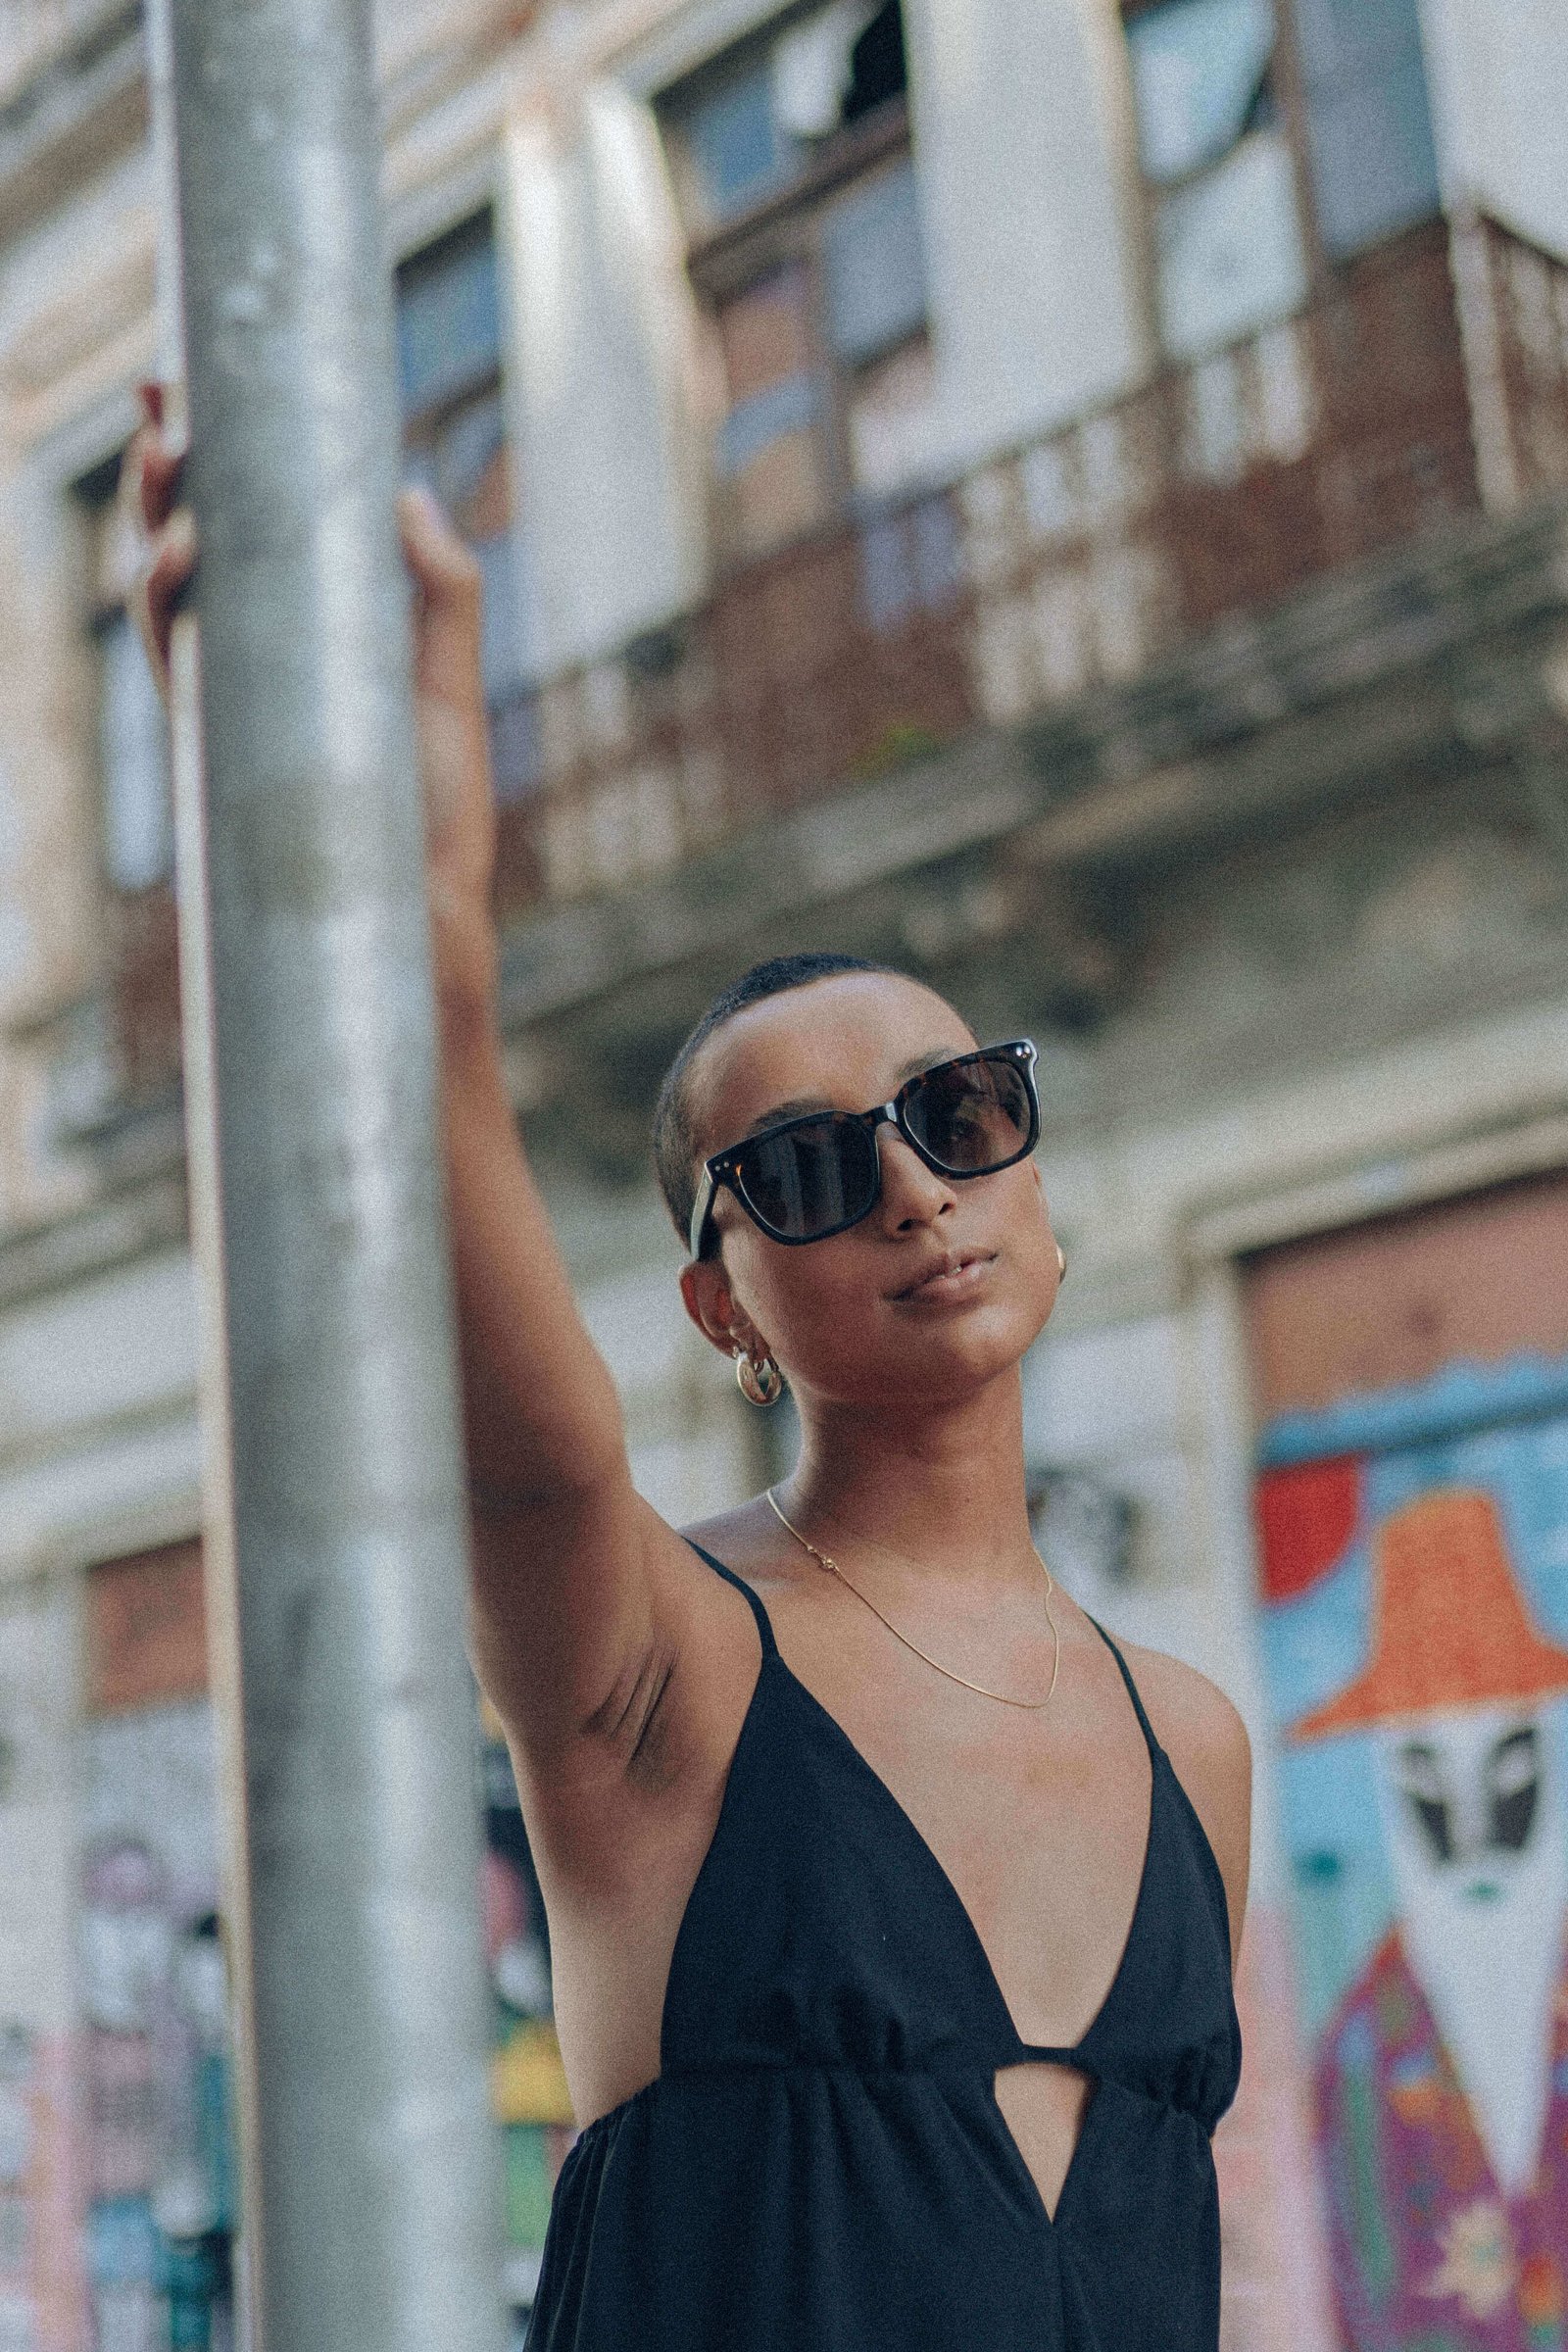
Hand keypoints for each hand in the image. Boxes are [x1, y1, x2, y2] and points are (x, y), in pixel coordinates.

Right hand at [123, 386, 500, 1050]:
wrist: (423, 921)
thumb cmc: (435, 819)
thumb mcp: (448, 688)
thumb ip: (439, 592)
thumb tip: (410, 488)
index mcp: (295, 639)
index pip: (237, 530)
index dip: (210, 457)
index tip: (196, 383)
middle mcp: (244, 666)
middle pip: (180, 544)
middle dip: (165, 465)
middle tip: (167, 388)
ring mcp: (222, 707)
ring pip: (159, 592)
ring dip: (156, 517)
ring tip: (176, 451)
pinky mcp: (216, 750)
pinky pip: (173, 658)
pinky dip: (169, 600)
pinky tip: (187, 548)